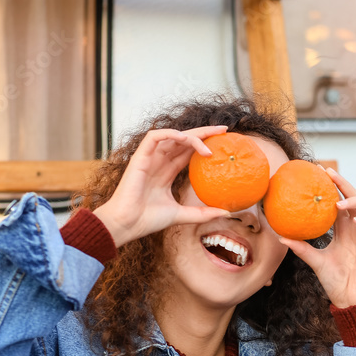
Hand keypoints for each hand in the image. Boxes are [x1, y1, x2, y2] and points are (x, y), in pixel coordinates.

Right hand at [93, 126, 231, 246]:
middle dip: (204, 132)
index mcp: (167, 172)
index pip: (188, 152)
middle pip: (184, 140)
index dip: (205, 144)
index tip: (224, 141)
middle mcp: (159, 162)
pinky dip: (170, 134)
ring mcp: (149, 158)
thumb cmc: (148, 220)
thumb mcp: (182, 215)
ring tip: (209, 144)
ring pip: (172, 136)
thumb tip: (227, 212)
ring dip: (192, 136)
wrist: (128, 224)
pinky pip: (154, 137)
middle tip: (224, 130)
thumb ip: (203, 213)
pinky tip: (185, 139)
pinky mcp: (139, 157)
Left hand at [280, 167, 355, 307]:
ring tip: (339, 203)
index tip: (318, 173)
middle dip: (343, 183)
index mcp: (343, 228)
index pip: (339, 201)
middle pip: (354, 197)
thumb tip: (280, 236)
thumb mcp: (315, 261)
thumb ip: (302, 248)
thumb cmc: (335, 280)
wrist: (350, 298)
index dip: (332, 187)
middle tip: (328, 173)